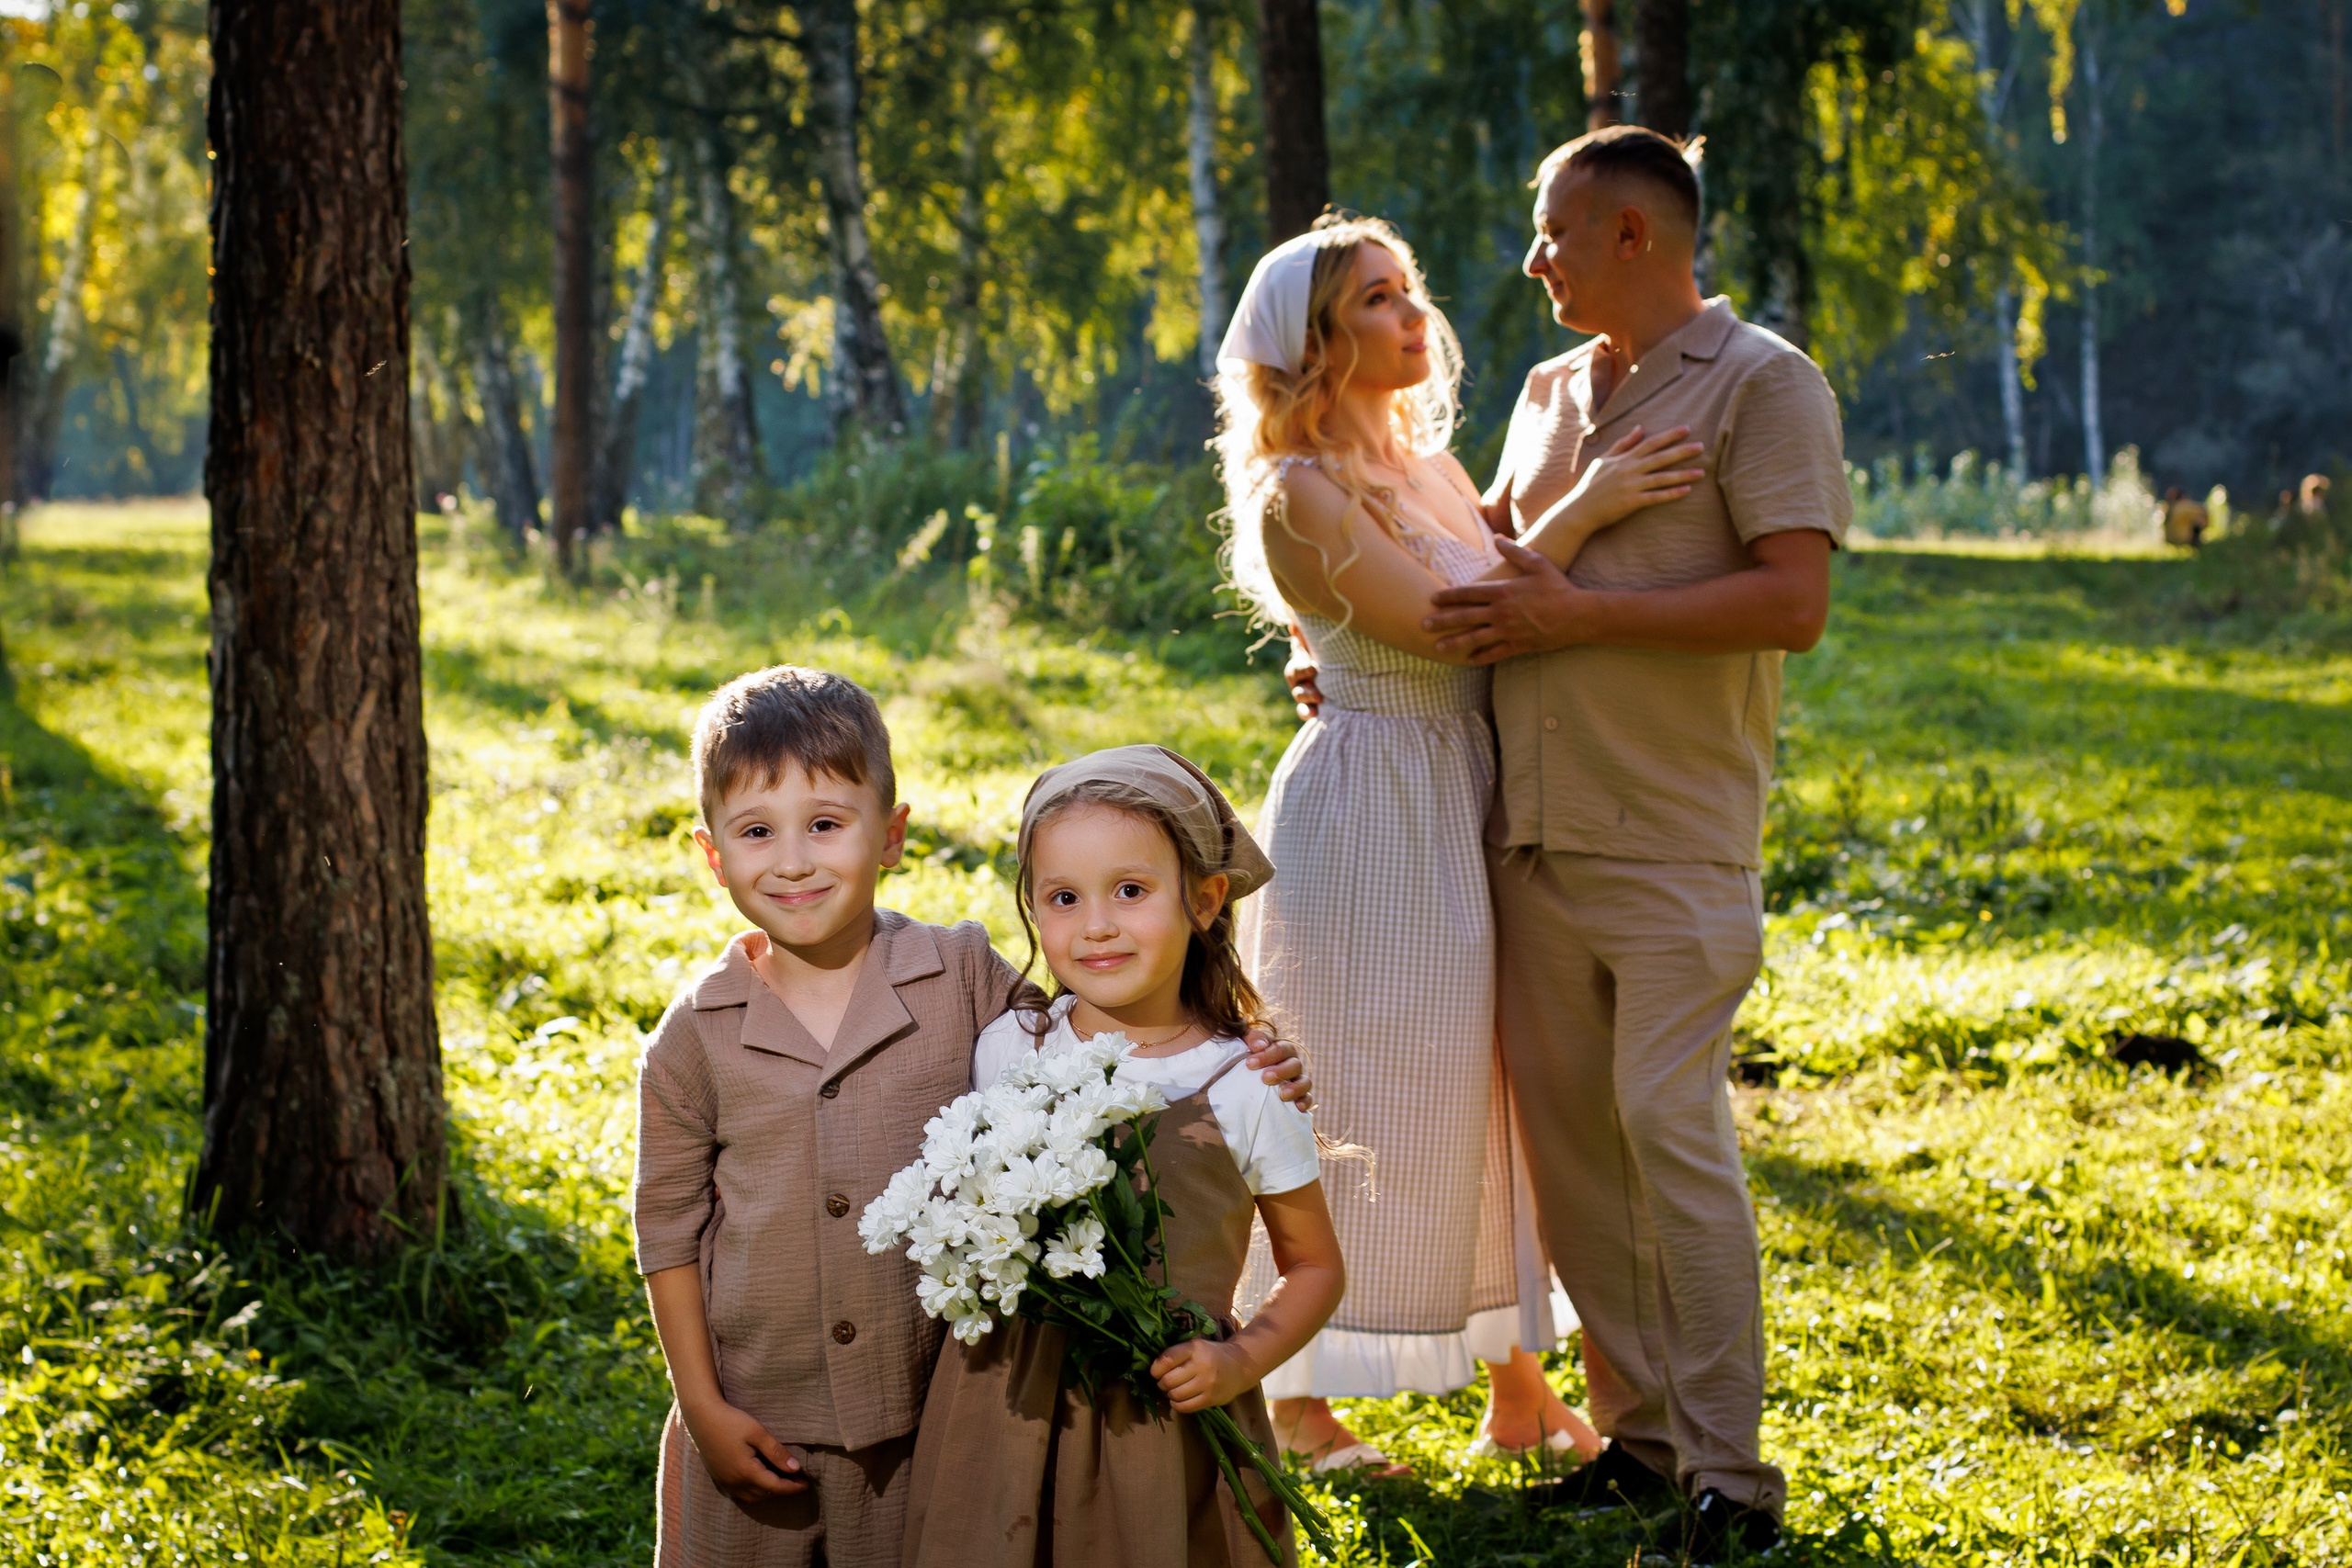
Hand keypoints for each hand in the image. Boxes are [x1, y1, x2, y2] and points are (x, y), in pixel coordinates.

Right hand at [682, 1397, 807, 1503]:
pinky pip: (739, 1493)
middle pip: (765, 1494)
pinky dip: (754, 1492)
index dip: (793, 1487)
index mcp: (746, 1472)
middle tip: (798, 1481)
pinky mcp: (718, 1478)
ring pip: (751, 1497)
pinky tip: (760, 1481)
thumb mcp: (757, 1433)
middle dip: (783, 1490)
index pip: (775, 1487)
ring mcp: (725, 1482)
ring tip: (782, 1482)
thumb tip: (795, 1469)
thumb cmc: (731, 1421)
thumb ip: (776, 1452)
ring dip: (768, 1493)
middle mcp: (734, 1482)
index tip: (807, 1484)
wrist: (702, 1417)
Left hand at [1152, 1336, 1257, 1413]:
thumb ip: (1177, 1354)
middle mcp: (1201, 1365)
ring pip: (1176, 1395)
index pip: (1167, 1359)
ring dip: (1170, 1394)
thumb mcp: (1195, 1346)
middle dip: (1161, 1383)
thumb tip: (1152, 1368)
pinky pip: (1185, 1407)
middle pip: (1168, 1380)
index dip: (1155, 1369)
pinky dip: (1177, 1405)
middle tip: (1164, 1382)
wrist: (1239, 1366)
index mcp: (1194, 1348)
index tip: (1155, 1372)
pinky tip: (1179, 1399)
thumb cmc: (1211, 1355)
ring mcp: (1207, 1383)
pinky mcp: (1211, 1399)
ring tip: (1173, 1390)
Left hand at [1241, 1024, 1312, 1111]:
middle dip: (1281, 1071)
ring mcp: (1298, 1081)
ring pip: (1305, 1082)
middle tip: (1265, 1078)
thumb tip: (1259, 1046)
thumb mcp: (1247, 1043)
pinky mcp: (1299, 1097)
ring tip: (1282, 1095)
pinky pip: (1307, 1099)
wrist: (1248, 1078)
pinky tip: (1298, 1107)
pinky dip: (1305, 1102)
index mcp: (1283, 1050)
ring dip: (1295, 1088)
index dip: (1267, 1055)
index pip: (1281, 1049)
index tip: (1250, 1063)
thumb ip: (1253, 1038)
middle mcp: (1293, 1064)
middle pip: (1295, 1065)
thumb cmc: (1248, 1058)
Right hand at [1284, 625, 1322, 720]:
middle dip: (1305, 685)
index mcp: (1300, 666)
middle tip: (1317, 686)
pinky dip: (1308, 714)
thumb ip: (1305, 637)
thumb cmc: (1324, 656)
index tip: (1313, 669)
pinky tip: (1316, 714)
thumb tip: (1293, 623)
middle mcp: (1299, 681)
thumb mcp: (1315, 646)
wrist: (1338, 673)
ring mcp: (1305, 695)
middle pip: (1296, 684)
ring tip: (1318, 699)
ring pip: (1300, 698)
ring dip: (1307, 699)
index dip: (1302, 668)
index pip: (1295, 668)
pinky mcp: (1312, 707)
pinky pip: (1305, 712)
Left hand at [1424, 538, 1596, 662]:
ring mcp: (1508, 631)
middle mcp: (1501, 613)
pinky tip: (1468, 660)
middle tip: (1423, 624)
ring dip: (1454, 643)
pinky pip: (1494, 653)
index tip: (1433, 599)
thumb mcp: (1537, 563)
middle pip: (1465, 617)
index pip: (1468, 594)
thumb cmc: (1557, 587)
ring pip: (1475, 638)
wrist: (1577, 615)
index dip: (1449, 596)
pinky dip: (1480, 657)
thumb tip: (1497, 538)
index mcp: (1503, 592)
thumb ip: (1514, 551)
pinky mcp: (1518, 645)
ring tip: (1437, 647)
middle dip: (1442, 621)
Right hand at [1561, 425, 1704, 526]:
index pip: (1650, 442)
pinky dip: (1671, 493)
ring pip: (1661, 478)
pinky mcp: (1631, 502)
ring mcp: (1631, 486)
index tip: (1687, 429)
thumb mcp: (1604, 460)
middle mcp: (1629, 470)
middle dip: (1682, 451)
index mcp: (1624, 459)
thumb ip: (1623, 444)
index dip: (1669, 435)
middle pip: (1660, 457)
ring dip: (1683, 474)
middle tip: (1702, 447)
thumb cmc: (1591, 484)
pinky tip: (1686, 491)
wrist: (1579, 510)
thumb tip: (1639, 428)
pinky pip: (1655, 497)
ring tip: (1701, 472)